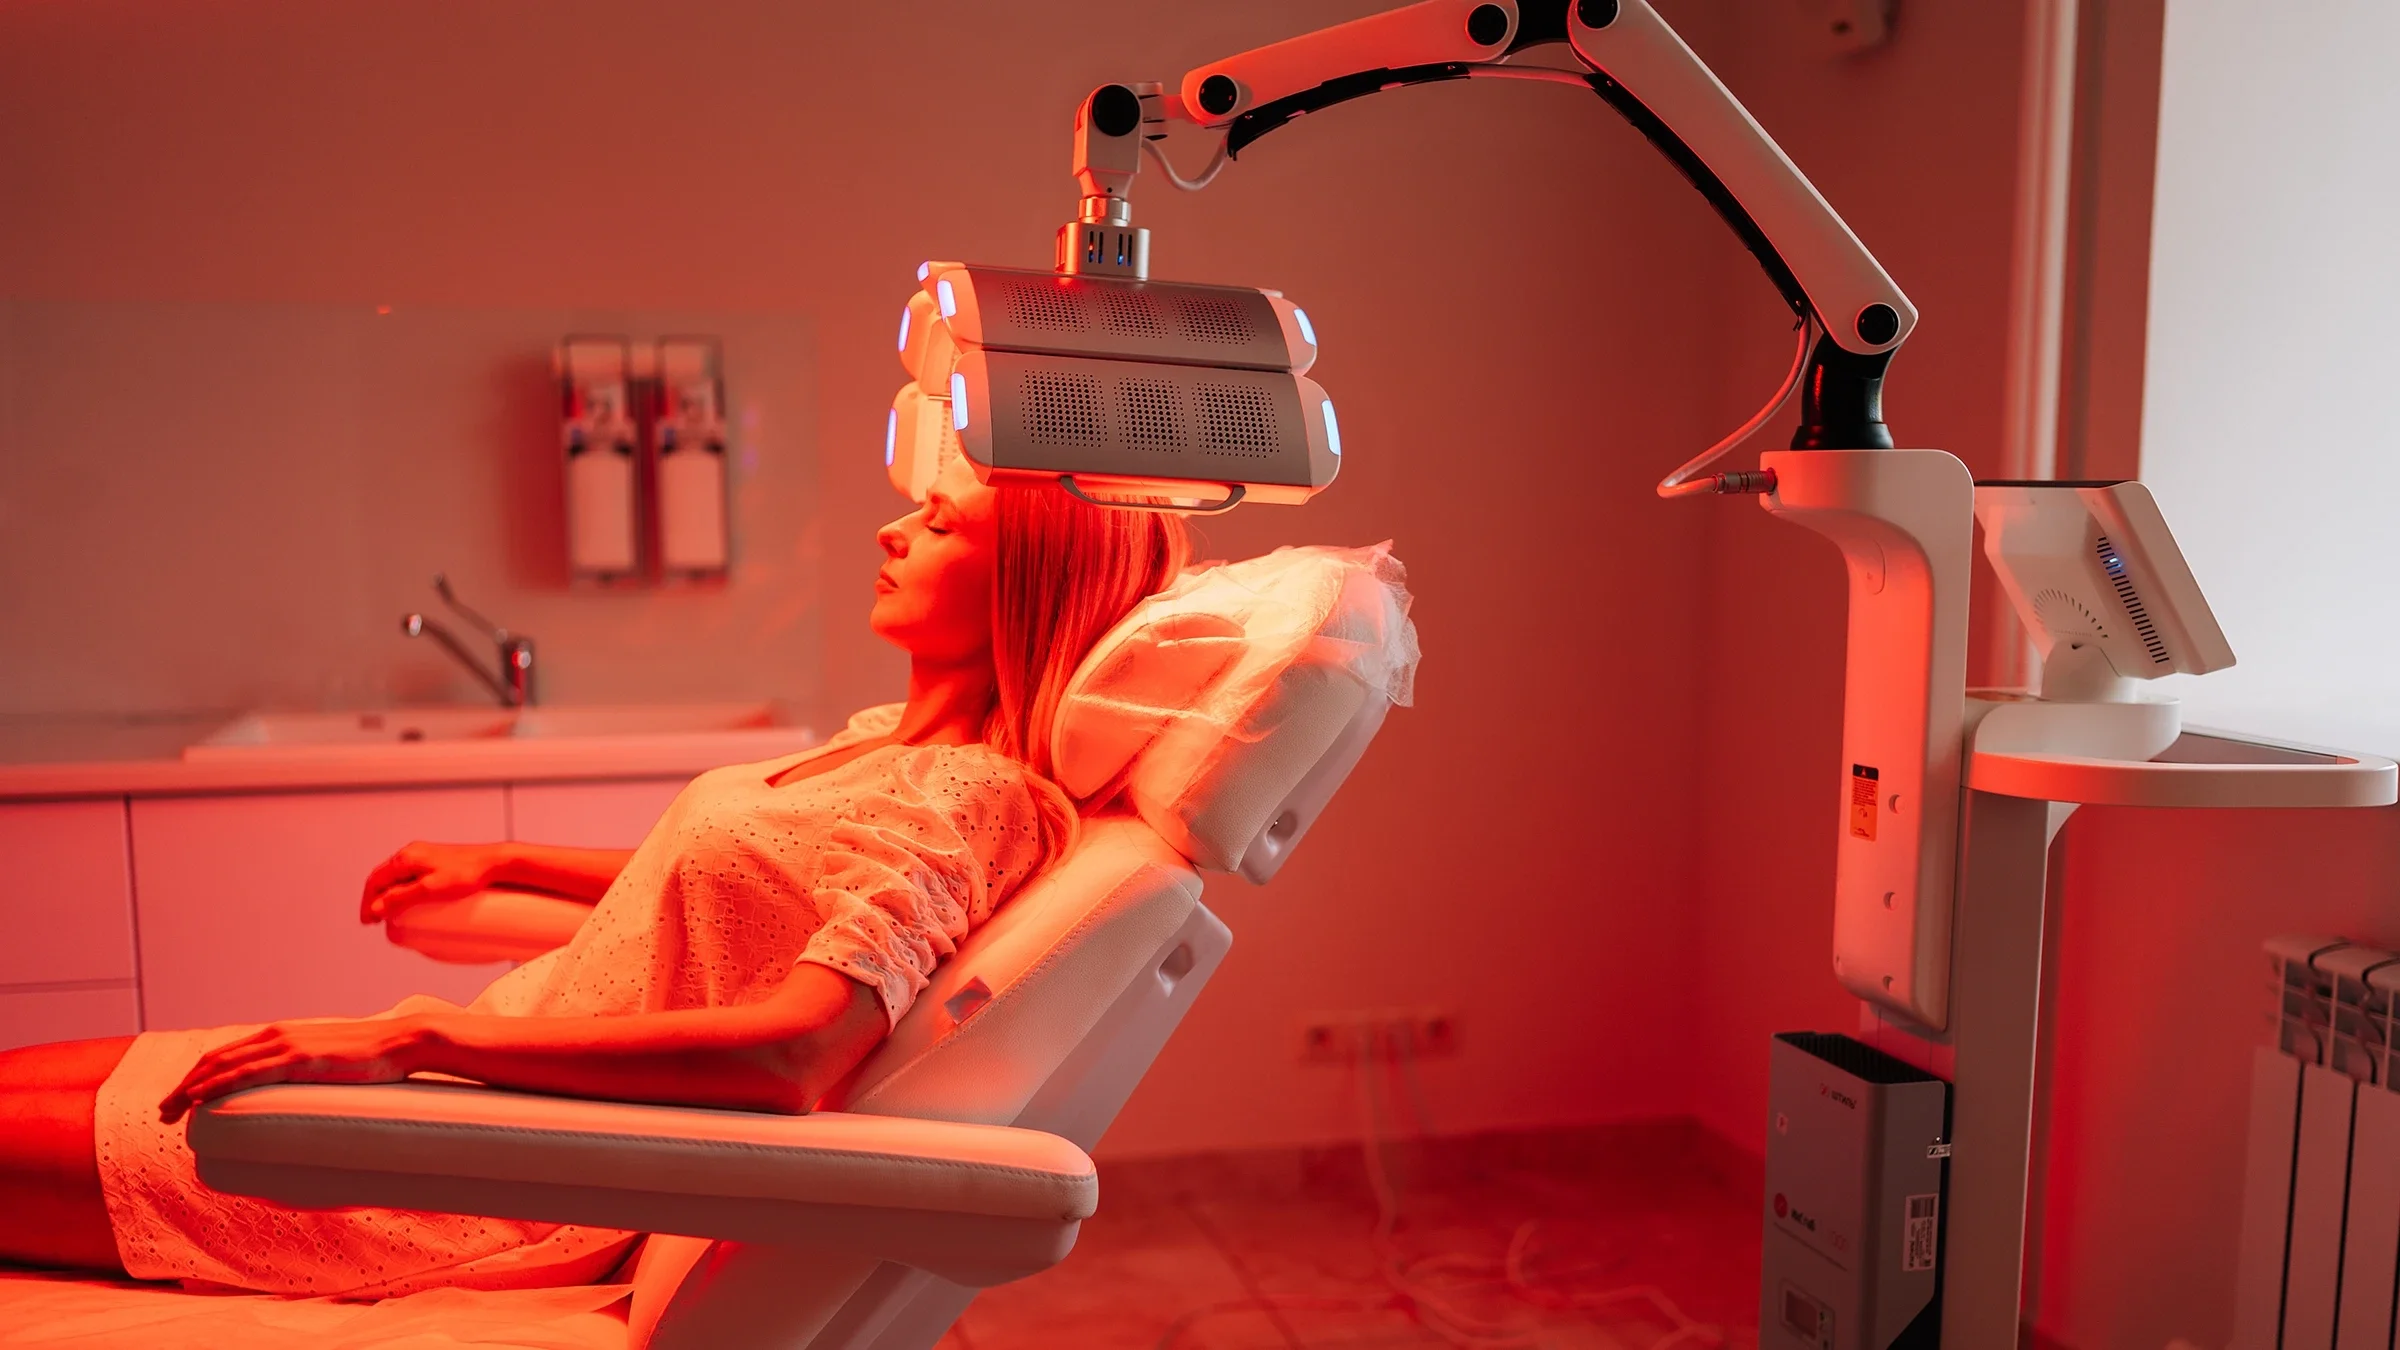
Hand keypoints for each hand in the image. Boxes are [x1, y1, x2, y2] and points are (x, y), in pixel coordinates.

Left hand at [158, 1017, 435, 1122]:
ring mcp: (287, 1045)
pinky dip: (217, 1085)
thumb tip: (297, 1093)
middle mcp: (277, 1035)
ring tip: (170, 1111)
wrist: (402, 1042)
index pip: (228, 1054)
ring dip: (191, 1089)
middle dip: (184, 1086)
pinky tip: (199, 1099)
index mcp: (282, 1035)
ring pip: (223, 1066)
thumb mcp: (329, 1062)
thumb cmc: (373, 1057)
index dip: (199, 1076)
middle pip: (215, 1060)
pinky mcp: (299, 1058)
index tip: (181, 1099)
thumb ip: (306, 1071)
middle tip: (164, 1112)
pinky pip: (247, 1073)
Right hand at [361, 840, 506, 922]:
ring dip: (389, 895)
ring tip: (390, 915)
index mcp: (406, 857)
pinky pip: (411, 877)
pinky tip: (410, 903)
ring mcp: (425, 857)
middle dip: (375, 899)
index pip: (375, 880)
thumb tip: (376, 908)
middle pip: (383, 878)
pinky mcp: (438, 863)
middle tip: (375, 921)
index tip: (368, 922)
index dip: (368, 902)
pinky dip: (403, 891)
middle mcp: (413, 853)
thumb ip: (401, 898)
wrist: (497, 863)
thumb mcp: (430, 889)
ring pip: (397, 878)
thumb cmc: (468, 874)